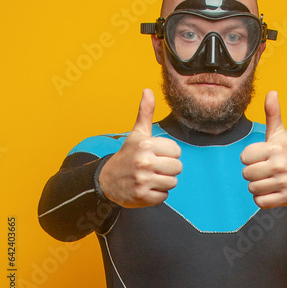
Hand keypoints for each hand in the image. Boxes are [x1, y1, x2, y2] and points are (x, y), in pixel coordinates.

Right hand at [98, 89, 182, 207]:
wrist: (106, 180)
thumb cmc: (127, 155)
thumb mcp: (137, 134)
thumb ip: (145, 113)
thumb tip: (148, 90)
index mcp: (145, 145)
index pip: (177, 151)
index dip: (168, 154)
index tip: (155, 155)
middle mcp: (144, 162)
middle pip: (178, 168)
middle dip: (168, 168)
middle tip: (153, 168)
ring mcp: (143, 180)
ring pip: (173, 182)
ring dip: (163, 182)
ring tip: (149, 177)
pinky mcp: (142, 197)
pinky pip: (164, 196)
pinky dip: (157, 194)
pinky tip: (145, 188)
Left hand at [241, 91, 286, 208]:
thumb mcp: (281, 135)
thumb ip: (273, 114)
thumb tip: (272, 92)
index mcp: (276, 148)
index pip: (244, 157)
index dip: (251, 158)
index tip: (264, 157)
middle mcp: (280, 165)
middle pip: (246, 174)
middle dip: (254, 173)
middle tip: (268, 170)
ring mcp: (283, 182)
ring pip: (252, 188)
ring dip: (259, 186)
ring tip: (271, 180)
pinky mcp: (285, 198)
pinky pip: (260, 202)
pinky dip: (264, 199)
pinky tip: (273, 191)